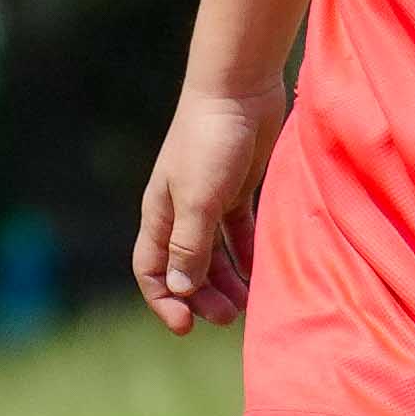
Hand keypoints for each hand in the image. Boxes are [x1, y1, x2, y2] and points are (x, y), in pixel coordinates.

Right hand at [134, 85, 285, 331]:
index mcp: (160, 213)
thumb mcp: (199, 198)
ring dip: (227, 280)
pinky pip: (240, 231)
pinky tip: (264, 271)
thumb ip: (189, 245)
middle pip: (186, 266)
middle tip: (229, 317)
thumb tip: (181, 290)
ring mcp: (210, 199)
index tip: (187, 326)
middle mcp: (181, 210)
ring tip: (248, 303)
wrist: (238, 89)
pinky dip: (248, 253)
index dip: (164, 300)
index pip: (151, 269)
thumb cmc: (210, 141)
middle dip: (202, 296)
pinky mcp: (238, 187)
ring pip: (215, 253)